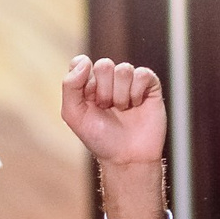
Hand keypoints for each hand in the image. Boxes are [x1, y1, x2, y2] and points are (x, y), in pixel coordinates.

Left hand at [61, 56, 166, 218]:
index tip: (88, 98)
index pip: (81, 62)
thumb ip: (70, 86)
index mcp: (88, 84)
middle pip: (104, 65)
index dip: (84, 79)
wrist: (127, 157)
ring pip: (123, 69)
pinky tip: (136, 106)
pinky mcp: (149, 85)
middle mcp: (109, 80)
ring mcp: (130, 82)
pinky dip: (136, 93)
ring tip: (122, 110)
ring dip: (120, 95)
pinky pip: (142, 74)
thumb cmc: (100, 138)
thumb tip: (84, 62)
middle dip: (104, 91)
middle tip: (106, 108)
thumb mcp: (74, 115)